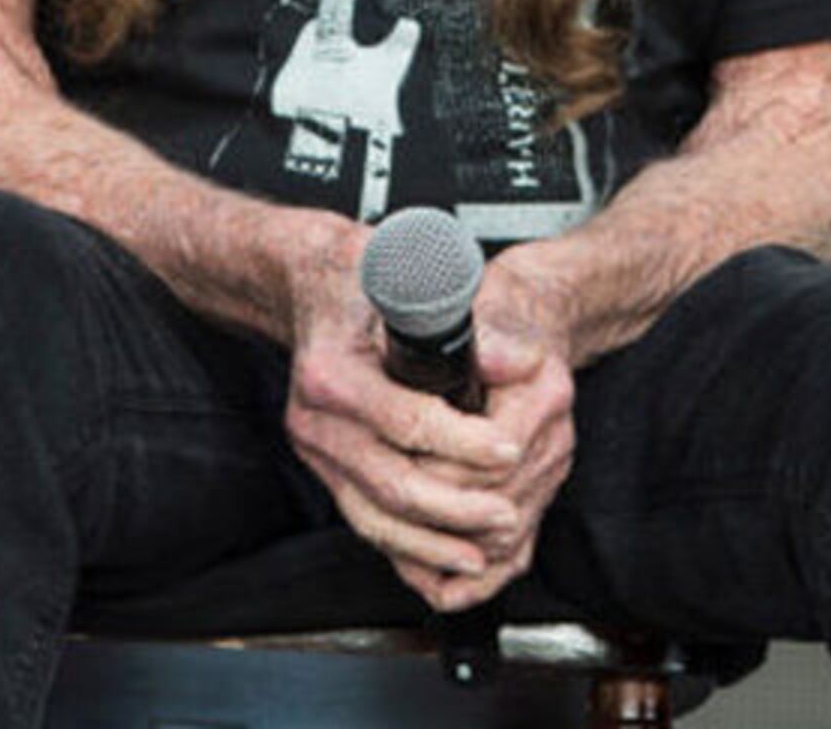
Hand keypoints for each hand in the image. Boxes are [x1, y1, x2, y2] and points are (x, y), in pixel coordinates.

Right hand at [280, 238, 579, 612]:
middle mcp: (315, 417)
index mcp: (333, 371)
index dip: (464, 442)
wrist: (312, 284)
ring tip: (485, 552)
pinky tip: (445, 556)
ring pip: (374, 514)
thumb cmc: (364, 275)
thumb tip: (518, 359)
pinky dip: (407, 544)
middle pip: (390, 481)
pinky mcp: (324, 465)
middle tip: (507, 514)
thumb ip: (458, 312)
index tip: (511, 450)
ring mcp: (315, 446)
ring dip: (433, 540)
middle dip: (456, 506)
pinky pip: (365, 518)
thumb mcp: (407, 274)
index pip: (407, 421)